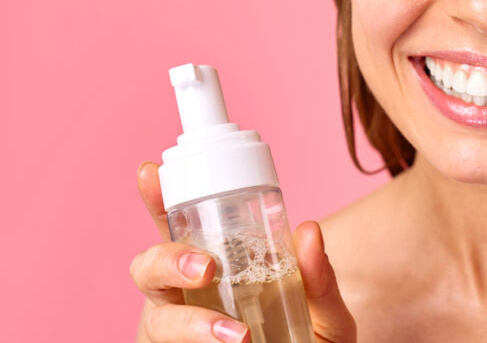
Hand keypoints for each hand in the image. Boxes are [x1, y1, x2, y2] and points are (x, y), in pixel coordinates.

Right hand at [130, 162, 357, 342]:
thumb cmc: (309, 340)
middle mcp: (186, 296)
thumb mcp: (326, 311)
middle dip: (169, 262)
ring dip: (190, 324)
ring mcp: (176, 335)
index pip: (179, 224)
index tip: (150, 172)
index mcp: (214, 265)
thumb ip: (319, 279)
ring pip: (157, 321)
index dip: (157, 198)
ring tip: (239, 335)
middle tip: (207, 268)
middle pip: (149, 268)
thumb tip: (309, 231)